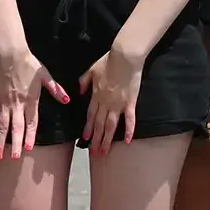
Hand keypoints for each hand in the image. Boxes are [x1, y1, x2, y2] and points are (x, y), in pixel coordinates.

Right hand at [0, 46, 67, 160]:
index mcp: (31, 100)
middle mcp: (17, 104)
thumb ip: (55, 89)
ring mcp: (4, 102)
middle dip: (15, 144)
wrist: (11, 54)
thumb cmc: (29, 63)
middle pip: (16, 128)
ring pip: (2, 125)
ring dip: (1, 140)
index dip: (30, 136)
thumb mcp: (45, 76)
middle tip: (14, 158)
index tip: (28, 149)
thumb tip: (67, 100)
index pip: (31, 122)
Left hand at [78, 40, 144, 154]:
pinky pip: (129, 120)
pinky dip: (129, 131)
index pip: (90, 115)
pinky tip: (127, 141)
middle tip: (94, 152)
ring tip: (104, 151)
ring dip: (107, 140)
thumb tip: (78, 92)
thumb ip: (84, 81)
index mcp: (96, 95)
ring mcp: (118, 104)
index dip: (88, 128)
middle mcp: (105, 103)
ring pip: (111, 126)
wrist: (124, 57)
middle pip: (99, 124)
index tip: (85, 139)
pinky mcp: (130, 103)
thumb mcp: (91, 70)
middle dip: (96, 139)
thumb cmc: (108, 61)